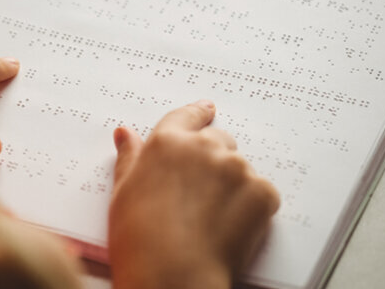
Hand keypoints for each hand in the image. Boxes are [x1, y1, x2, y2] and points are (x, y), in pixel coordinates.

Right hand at [108, 100, 279, 288]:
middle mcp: (204, 148)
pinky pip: (260, 194)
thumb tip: (126, 135)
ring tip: (210, 220)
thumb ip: (130, 158)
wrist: (172, 276)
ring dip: (232, 186)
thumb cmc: (140, 242)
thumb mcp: (122, 194)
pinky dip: (251, 209)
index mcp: (167, 143)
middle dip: (213, 161)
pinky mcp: (261, 193)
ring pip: (240, 170)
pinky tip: (228, 229)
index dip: (197, 115)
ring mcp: (236, 169)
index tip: (206, 111)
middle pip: (218, 141)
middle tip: (200, 195)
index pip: (187, 117)